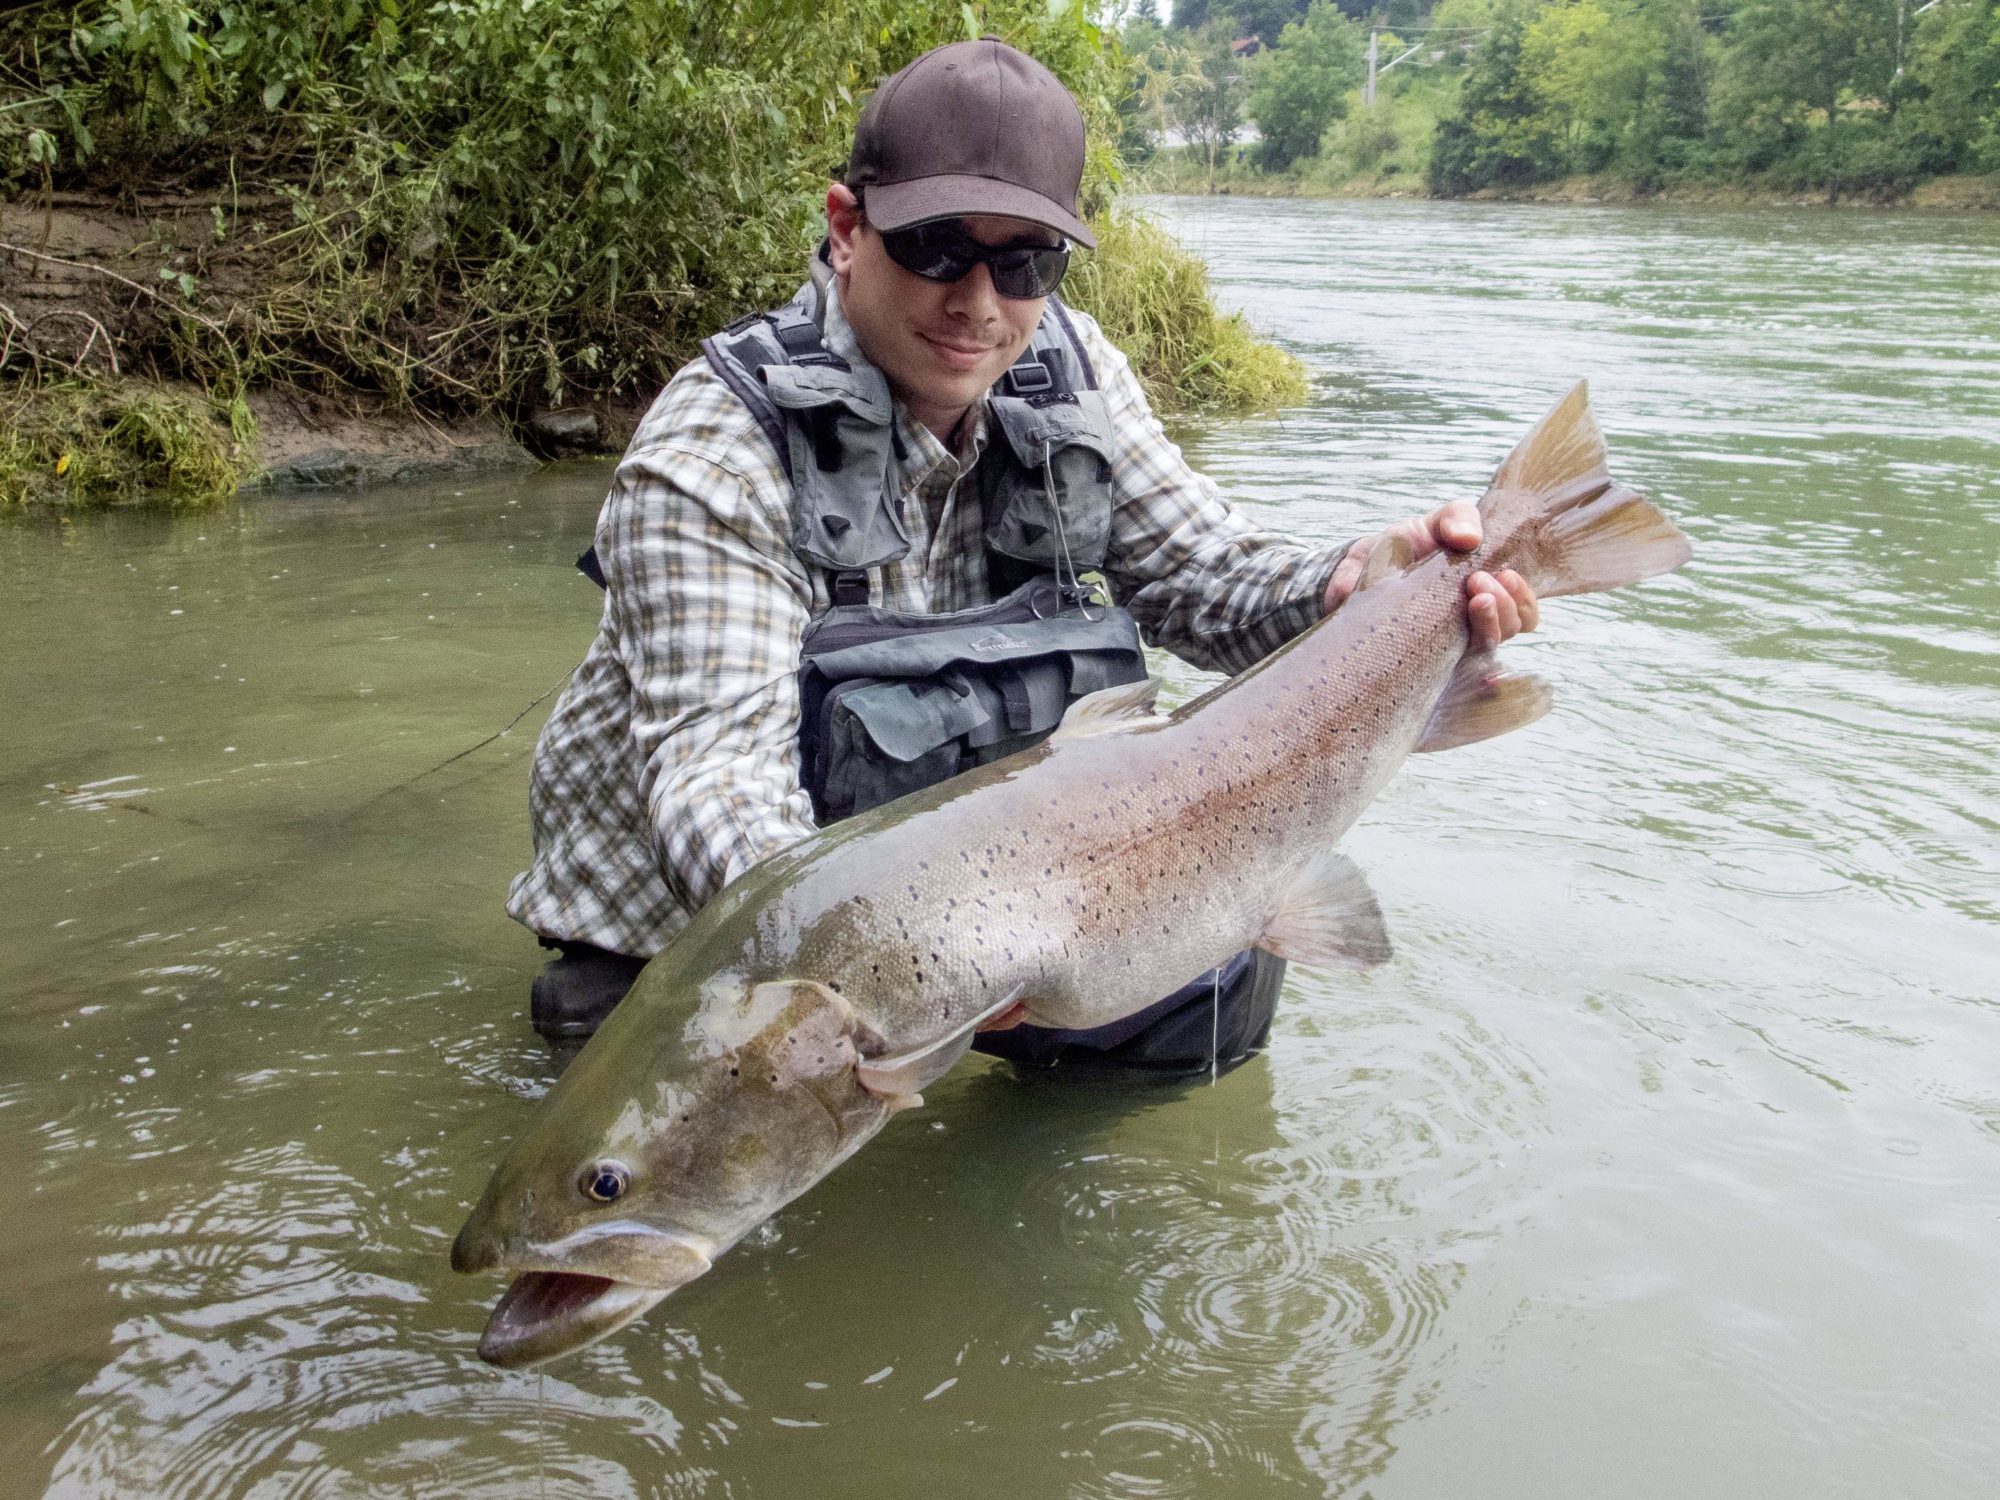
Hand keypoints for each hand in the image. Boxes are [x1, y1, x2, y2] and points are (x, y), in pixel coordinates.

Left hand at [1322, 501, 1539, 650]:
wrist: (1358, 569)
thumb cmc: (1406, 546)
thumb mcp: (1433, 523)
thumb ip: (1455, 519)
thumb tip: (1468, 537)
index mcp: (1486, 593)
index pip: (1524, 609)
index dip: (1523, 598)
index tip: (1504, 574)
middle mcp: (1474, 622)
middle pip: (1511, 629)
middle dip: (1503, 607)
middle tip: (1478, 583)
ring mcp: (1449, 642)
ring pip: (1486, 649)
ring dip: (1488, 625)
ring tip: (1474, 601)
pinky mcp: (1420, 658)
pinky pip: (1446, 672)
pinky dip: (1459, 665)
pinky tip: (1455, 651)